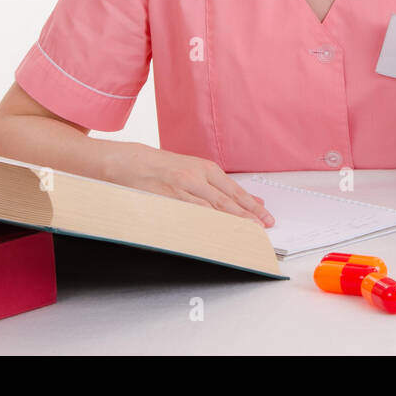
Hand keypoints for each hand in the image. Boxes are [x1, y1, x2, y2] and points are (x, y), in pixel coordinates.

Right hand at [117, 144, 274, 227]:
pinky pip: (190, 215)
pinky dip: (205, 225)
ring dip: (230, 222)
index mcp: (205, 168)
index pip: (234, 191)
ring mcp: (181, 189)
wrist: (130, 161)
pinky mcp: (166, 199)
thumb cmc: (163, 167)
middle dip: (247, 215)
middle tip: (263, 227)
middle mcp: (196, 177)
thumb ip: (219, 185)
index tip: (266, 217)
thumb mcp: (194, 169)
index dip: (251, 205)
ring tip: (247, 232)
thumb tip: (249, 199)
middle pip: (226, 201)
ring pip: (210, 209)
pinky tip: (216, 233)